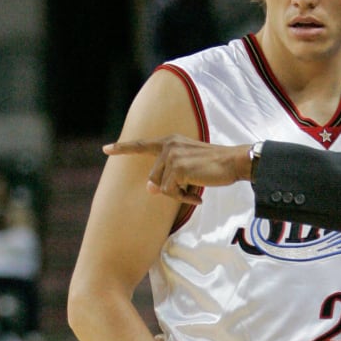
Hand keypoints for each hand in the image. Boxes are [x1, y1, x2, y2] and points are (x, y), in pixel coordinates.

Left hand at [103, 135, 251, 203]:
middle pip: (154, 178)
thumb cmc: (215, 166)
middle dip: (170, 190)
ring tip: (195, 193)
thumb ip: (169, 174)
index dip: (123, 148)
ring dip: (178, 196)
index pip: (142, 144)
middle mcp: (169, 145)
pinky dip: (184, 199)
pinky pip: (172, 193)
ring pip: (162, 187)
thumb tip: (150, 189)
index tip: (106, 149)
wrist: (234, 162)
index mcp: (171, 141)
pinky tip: (197, 197)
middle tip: (190, 192)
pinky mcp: (178, 168)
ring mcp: (172, 156)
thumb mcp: (189, 166)